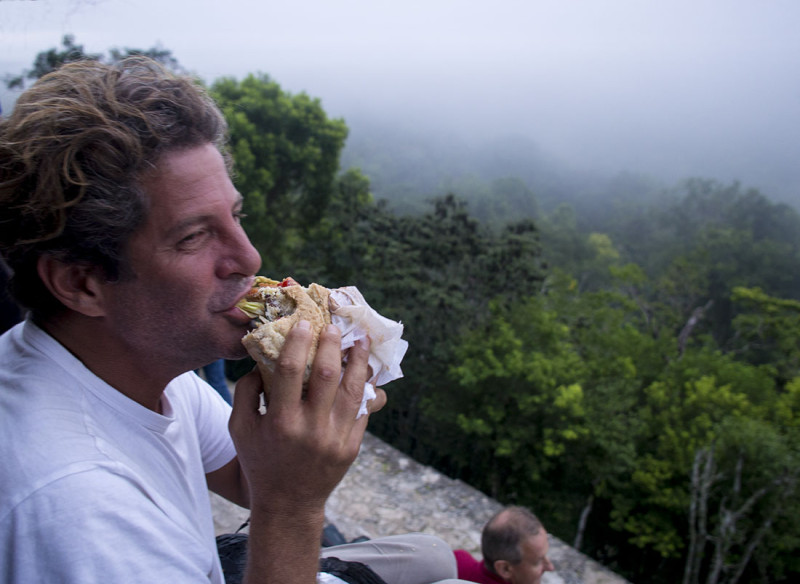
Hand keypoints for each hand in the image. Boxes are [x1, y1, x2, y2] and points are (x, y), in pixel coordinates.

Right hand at [230, 320, 384, 512]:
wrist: (289, 503)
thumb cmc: (260, 460)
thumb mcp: (240, 428)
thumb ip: (246, 392)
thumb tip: (262, 359)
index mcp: (280, 422)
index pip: (289, 372)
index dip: (297, 344)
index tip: (304, 324)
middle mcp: (310, 429)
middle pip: (326, 376)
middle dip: (331, 345)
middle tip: (333, 327)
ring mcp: (335, 439)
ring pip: (353, 390)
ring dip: (358, 361)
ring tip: (360, 339)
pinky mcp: (352, 446)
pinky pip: (364, 410)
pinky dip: (368, 387)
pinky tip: (368, 369)